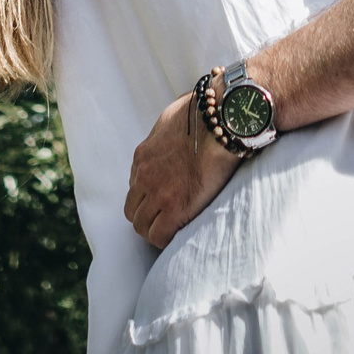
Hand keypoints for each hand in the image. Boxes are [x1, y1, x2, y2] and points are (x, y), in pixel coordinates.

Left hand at [124, 89, 240, 249]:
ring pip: (141, 226)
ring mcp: (158, 193)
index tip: (163, 200)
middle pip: (132, 209)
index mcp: (143, 156)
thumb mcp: (173, 118)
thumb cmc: (205, 113)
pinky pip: (159, 236)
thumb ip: (167, 133)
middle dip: (147, 216)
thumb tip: (176, 131)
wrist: (221, 119)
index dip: (148, 196)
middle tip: (166, 219)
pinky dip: (166, 239)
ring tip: (174, 231)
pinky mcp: (175, 208)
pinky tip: (180, 235)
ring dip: (155, 230)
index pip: (135, 186)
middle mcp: (144, 175)